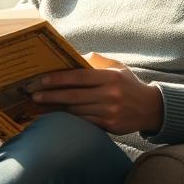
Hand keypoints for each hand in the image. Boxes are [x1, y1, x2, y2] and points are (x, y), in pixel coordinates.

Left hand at [29, 52, 163, 134]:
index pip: (79, 77)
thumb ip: (95, 61)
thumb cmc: (128, 84)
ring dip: (56, 109)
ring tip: (39, 106)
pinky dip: (69, 119)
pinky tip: (56, 116)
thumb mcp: (116, 67)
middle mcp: (110, 95)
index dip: (58, 79)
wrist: (151, 108)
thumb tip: (72, 57)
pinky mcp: (109, 126)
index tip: (41, 80)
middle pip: (74, 96)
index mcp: (110, 77)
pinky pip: (84, 122)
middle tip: (33, 94)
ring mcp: (110, 112)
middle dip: (51, 95)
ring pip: (76, 111)